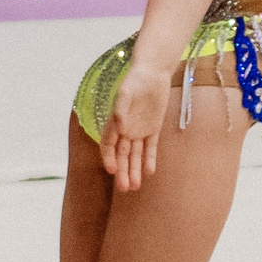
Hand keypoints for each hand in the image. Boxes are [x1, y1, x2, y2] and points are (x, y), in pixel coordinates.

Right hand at [100, 64, 170, 192]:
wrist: (153, 72)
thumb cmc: (136, 79)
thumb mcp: (127, 91)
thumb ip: (121, 108)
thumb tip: (119, 127)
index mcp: (115, 122)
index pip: (108, 145)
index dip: (109, 158)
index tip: (112, 170)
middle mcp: (125, 129)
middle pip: (122, 155)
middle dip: (123, 172)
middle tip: (124, 189)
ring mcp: (139, 130)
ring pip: (136, 155)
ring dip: (134, 170)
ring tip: (135, 187)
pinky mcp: (153, 129)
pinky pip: (151, 147)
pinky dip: (150, 159)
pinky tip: (149, 172)